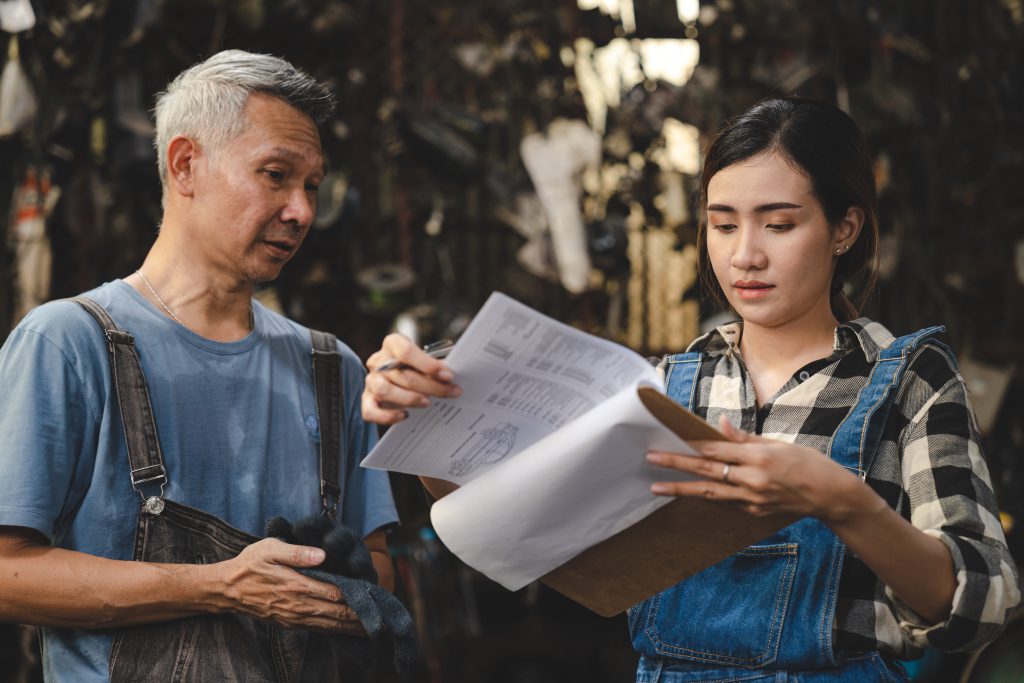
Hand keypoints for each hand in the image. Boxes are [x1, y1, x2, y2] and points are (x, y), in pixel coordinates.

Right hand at [216, 538, 364, 634]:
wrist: (226, 589)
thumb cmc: (249, 564)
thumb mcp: (270, 548)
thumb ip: (296, 551)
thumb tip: (322, 554)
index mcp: (296, 585)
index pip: (334, 594)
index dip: (356, 597)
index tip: (375, 597)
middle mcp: (298, 605)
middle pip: (336, 614)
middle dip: (360, 617)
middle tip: (383, 618)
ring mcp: (294, 617)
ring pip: (329, 625)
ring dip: (351, 627)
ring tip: (373, 628)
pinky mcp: (289, 622)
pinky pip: (317, 629)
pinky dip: (335, 631)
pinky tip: (347, 630)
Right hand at [362, 333, 460, 424]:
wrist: (397, 378)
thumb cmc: (415, 367)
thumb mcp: (424, 361)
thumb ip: (434, 367)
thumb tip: (450, 378)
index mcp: (392, 344)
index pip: (406, 352)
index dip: (428, 364)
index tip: (448, 375)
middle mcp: (378, 361)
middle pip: (402, 375)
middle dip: (431, 386)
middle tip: (451, 392)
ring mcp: (371, 381)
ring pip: (385, 390)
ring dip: (410, 398)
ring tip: (428, 402)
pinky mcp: (366, 400)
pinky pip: (371, 411)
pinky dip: (388, 416)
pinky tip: (405, 415)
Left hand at [645, 416, 862, 521]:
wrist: (830, 496)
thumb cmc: (807, 463)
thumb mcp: (779, 443)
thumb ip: (746, 438)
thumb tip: (722, 425)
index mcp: (760, 456)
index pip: (717, 449)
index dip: (692, 443)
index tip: (670, 438)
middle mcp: (754, 479)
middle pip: (707, 471)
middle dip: (676, 465)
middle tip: (651, 459)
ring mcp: (753, 499)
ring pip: (710, 493)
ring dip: (682, 489)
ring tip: (657, 486)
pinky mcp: (754, 512)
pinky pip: (724, 502)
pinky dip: (705, 497)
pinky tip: (687, 494)